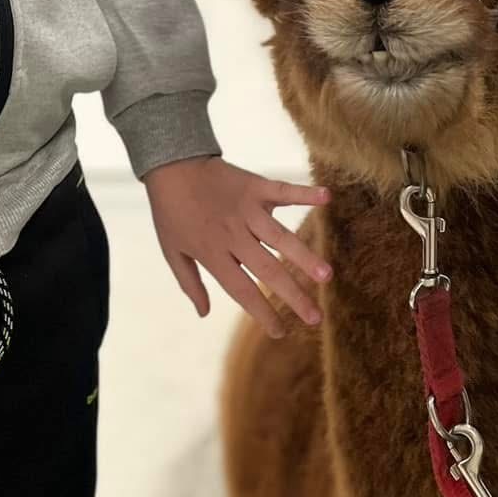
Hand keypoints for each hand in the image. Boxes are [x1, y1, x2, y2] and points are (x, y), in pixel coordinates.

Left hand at [144, 157, 332, 340]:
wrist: (171, 164)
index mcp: (213, 253)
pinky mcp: (255, 186)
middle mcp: (233, 234)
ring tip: (325, 275)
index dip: (262, 312)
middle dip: (293, 295)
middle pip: (268, 269)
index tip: (280, 332)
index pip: (242, 290)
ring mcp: (247, 210)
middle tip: (315, 318)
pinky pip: (283, 190)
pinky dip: (304, 193)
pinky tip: (326, 197)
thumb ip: (189, 283)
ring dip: (304, 255)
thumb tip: (203, 314)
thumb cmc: (171, 212)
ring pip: (280, 236)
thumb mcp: (171, 251)